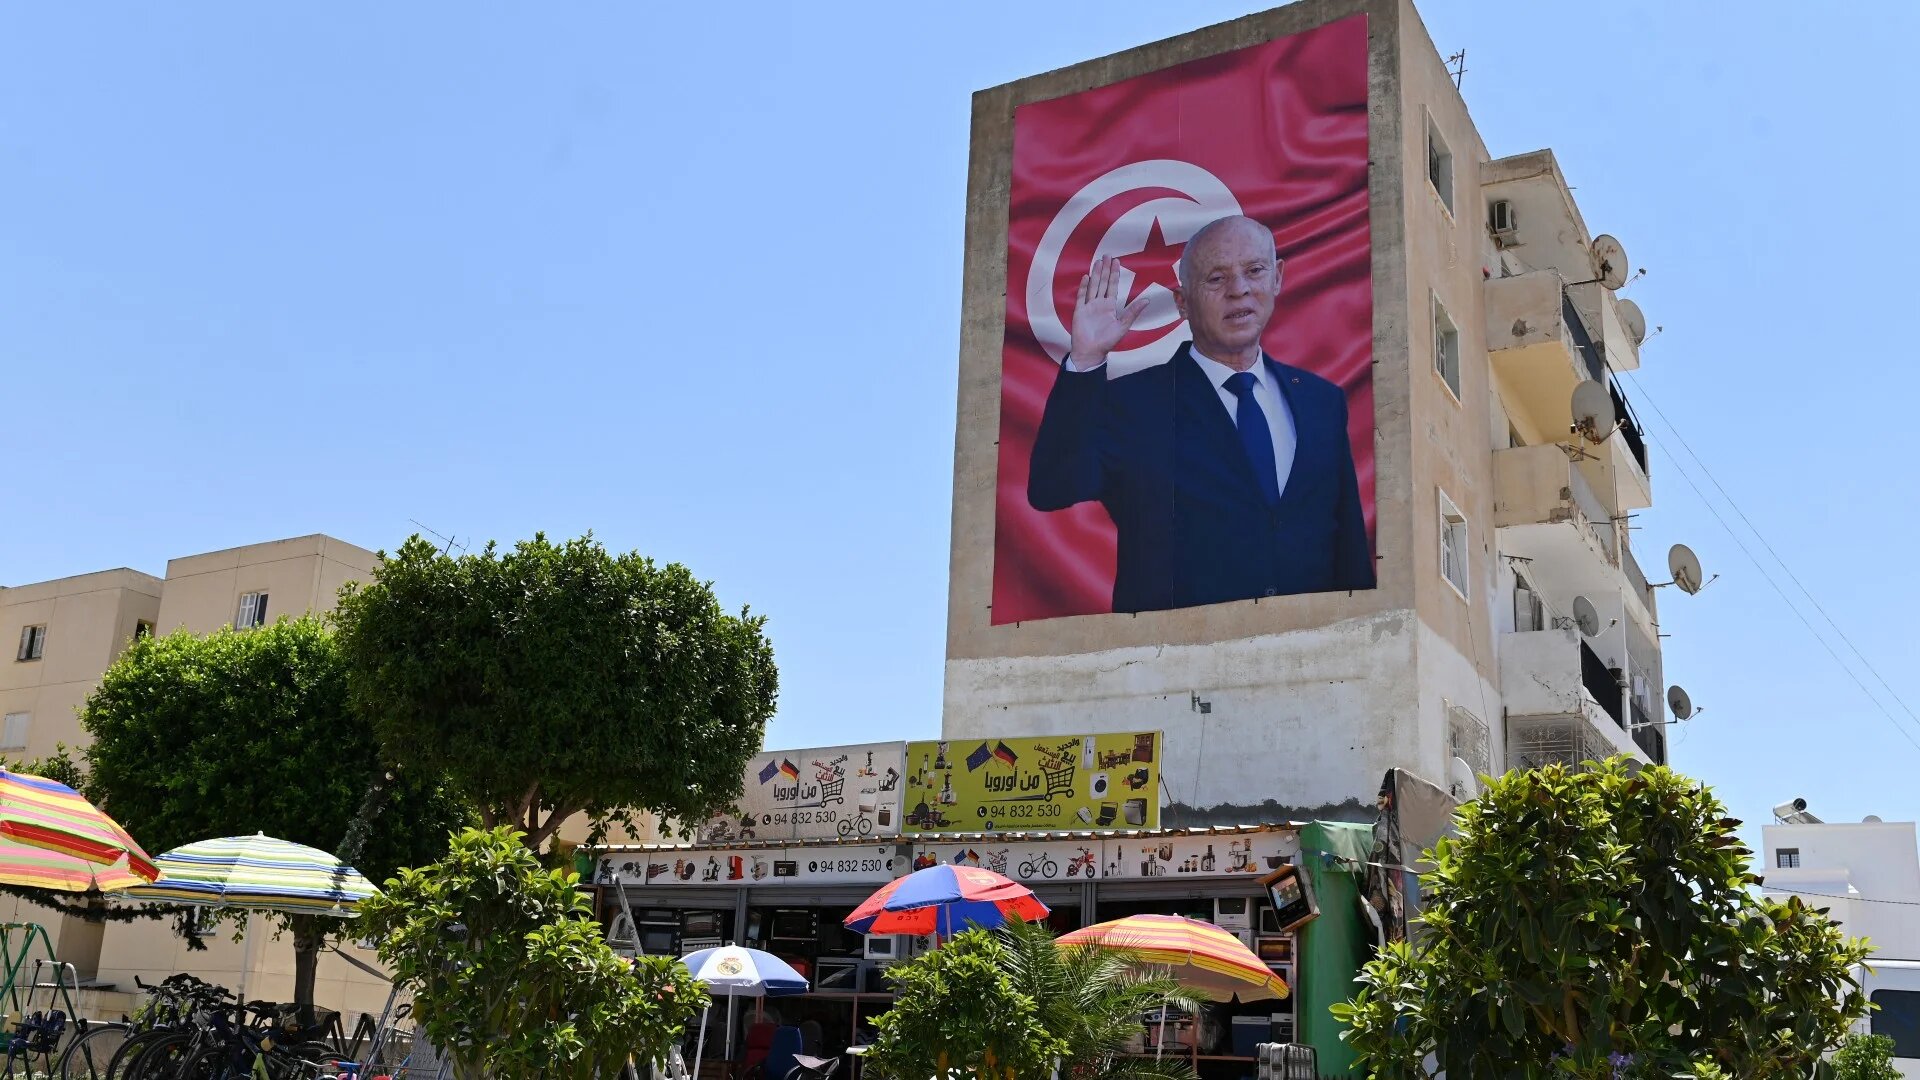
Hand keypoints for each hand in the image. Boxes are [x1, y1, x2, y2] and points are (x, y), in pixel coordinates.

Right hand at [1068, 255, 1148, 369]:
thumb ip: (1133, 312)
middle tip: (1107, 255)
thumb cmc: (1107, 342)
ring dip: (1095, 274)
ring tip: (1098, 262)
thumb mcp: (1123, 326)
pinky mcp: (1079, 311)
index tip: (1116, 261)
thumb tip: (1147, 300)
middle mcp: (1099, 304)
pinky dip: (1083, 287)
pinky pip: (1081, 297)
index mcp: (1110, 306)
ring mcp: (1089, 306)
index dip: (1115, 274)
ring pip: (1093, 286)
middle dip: (1105, 269)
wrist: (1091, 352)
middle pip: (1103, 283)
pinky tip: (1086, 277)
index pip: (1113, 286)